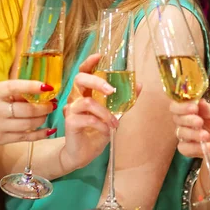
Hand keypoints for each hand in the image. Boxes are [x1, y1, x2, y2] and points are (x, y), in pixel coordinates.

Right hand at [0, 80, 55, 145]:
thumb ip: (13, 91)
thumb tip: (40, 92)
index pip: (14, 87)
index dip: (32, 87)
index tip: (48, 87)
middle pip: (25, 110)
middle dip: (44, 107)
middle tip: (52, 103)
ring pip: (28, 124)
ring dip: (42, 118)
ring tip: (48, 113)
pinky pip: (25, 138)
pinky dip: (40, 134)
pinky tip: (49, 130)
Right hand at [60, 54, 118, 170]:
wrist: (84, 153)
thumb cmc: (96, 131)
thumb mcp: (113, 114)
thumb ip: (124, 100)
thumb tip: (139, 84)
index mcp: (85, 92)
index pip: (84, 72)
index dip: (89, 62)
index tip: (99, 56)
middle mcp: (76, 97)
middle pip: (79, 79)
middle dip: (96, 81)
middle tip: (112, 91)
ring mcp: (71, 110)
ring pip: (87, 102)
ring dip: (105, 113)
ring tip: (114, 124)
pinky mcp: (70, 123)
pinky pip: (87, 119)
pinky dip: (101, 124)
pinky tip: (106, 131)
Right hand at [170, 99, 209, 159]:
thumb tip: (201, 102)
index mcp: (188, 109)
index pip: (176, 105)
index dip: (182, 106)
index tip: (194, 108)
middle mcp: (183, 121)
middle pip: (177, 119)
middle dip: (188, 120)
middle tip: (200, 122)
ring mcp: (184, 135)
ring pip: (181, 134)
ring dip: (194, 135)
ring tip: (207, 135)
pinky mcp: (187, 149)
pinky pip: (188, 149)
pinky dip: (203, 149)